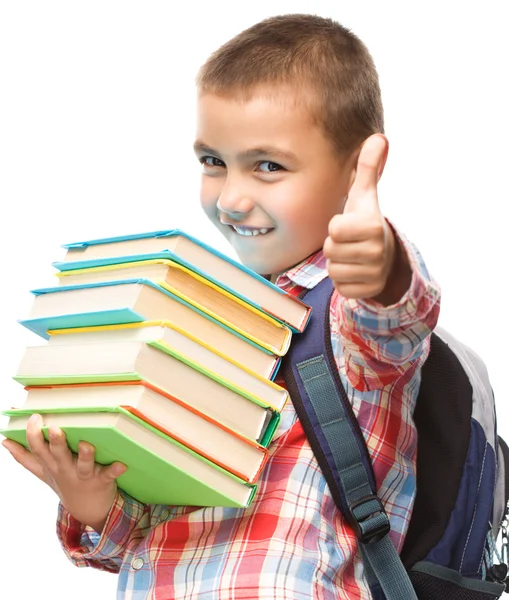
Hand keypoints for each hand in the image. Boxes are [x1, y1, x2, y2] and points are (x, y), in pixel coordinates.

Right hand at [2, 413, 126, 532]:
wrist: (87, 509)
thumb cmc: (64, 482)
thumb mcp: (42, 471)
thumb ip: (25, 457)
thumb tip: (4, 441)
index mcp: (51, 464)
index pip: (37, 449)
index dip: (34, 433)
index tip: (36, 417)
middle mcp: (65, 469)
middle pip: (58, 455)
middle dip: (56, 442)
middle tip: (56, 428)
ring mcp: (84, 476)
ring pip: (83, 465)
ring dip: (85, 455)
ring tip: (85, 444)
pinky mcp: (102, 480)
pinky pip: (109, 475)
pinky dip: (114, 470)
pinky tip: (121, 464)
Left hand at [323, 134, 406, 302]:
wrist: (386, 257)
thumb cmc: (366, 222)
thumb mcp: (365, 195)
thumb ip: (367, 168)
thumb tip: (378, 137)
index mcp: (373, 226)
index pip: (334, 229)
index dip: (336, 227)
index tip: (348, 225)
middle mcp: (376, 251)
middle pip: (330, 250)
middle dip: (335, 246)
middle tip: (349, 242)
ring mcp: (373, 273)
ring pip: (334, 270)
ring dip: (338, 263)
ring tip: (352, 256)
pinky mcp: (367, 291)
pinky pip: (340, 287)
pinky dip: (344, 281)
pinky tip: (355, 272)